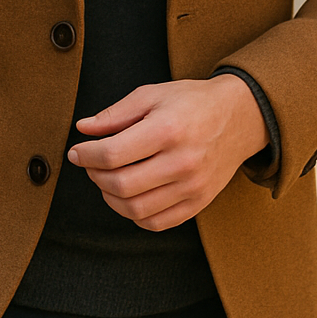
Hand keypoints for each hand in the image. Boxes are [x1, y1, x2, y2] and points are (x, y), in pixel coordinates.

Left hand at [68, 74, 268, 230]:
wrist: (240, 117)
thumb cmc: (192, 102)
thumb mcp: (153, 95)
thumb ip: (115, 114)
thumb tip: (83, 129)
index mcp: (167, 130)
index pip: (112, 154)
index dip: (85, 155)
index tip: (77, 151)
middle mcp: (182, 162)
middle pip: (120, 185)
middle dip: (95, 176)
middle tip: (91, 164)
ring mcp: (192, 187)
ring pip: (135, 210)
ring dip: (110, 198)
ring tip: (108, 180)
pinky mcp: (199, 203)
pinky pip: (156, 223)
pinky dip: (134, 215)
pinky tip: (130, 196)